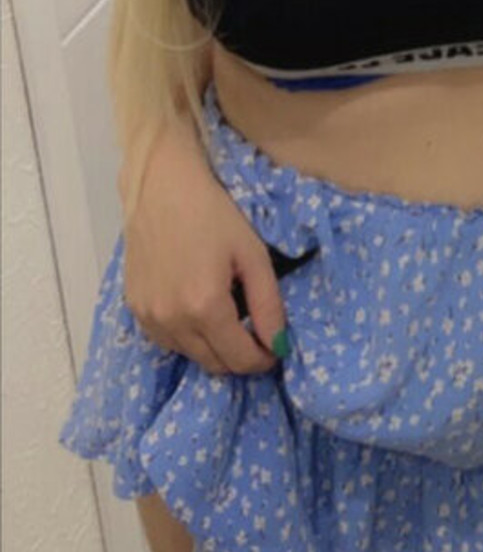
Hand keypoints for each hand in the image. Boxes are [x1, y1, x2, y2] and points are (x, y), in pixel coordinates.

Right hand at [123, 124, 289, 377]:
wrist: (161, 187)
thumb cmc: (213, 214)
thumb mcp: (252, 256)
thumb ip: (268, 305)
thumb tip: (278, 346)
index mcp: (204, 307)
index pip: (240, 360)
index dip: (264, 359)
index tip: (275, 347)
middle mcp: (172, 320)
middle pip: (215, 364)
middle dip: (241, 356)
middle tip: (256, 333)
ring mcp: (148, 316)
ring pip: (191, 355)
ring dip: (214, 347)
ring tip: (227, 315)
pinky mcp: (134, 308)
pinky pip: (167, 341)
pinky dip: (188, 337)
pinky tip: (198, 309)